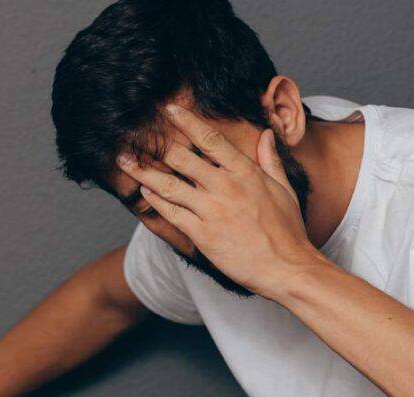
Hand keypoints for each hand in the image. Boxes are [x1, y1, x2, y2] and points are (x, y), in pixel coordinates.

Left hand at [116, 104, 322, 298]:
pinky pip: (172, 213)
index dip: (187, 122)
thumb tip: (265, 134)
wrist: (287, 268)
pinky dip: (155, 201)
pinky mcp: (203, 235)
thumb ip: (270, 160)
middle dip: (155, 146)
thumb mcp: (284, 190)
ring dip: (143, 172)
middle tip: (135, 137)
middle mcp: (226, 187)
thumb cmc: (288, 231)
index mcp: (246, 173)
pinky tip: (144, 192)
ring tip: (124, 161)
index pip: (211, 139)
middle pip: (182, 159)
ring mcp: (212, 211)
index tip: (169, 110)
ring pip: (169, 185)